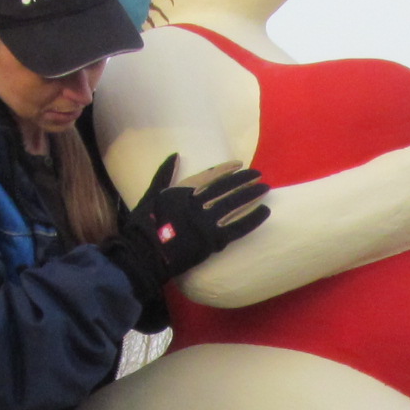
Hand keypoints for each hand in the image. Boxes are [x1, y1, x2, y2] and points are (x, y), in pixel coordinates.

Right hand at [106, 153, 271, 301]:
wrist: (143, 255)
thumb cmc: (143, 227)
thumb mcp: (151, 195)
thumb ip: (164, 174)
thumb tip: (175, 155)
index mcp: (181, 190)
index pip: (209, 175)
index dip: (226, 169)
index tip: (240, 164)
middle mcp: (196, 202)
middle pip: (226, 187)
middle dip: (244, 179)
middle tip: (259, 175)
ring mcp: (205, 221)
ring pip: (235, 204)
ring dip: (252, 194)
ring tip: (266, 188)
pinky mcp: (211, 240)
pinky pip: (237, 227)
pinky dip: (253, 218)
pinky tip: (265, 211)